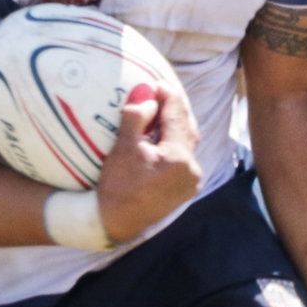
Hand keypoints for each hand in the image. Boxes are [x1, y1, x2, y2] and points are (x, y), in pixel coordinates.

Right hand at [95, 79, 201, 243]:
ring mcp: (191, 182)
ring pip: (188, 144)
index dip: (170, 96)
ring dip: (178, 126)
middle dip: (178, 109)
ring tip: (165, 112)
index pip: (177, 117)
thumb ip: (136, 119)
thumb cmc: (116, 186)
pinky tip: (165, 137)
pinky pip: (186, 159)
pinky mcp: (186, 190)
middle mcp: (191, 169)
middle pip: (188, 129)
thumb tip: (149, 100)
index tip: (159, 83)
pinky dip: (177, 144)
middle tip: (165, 92)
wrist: (115, 222)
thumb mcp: (122, 148)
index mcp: (177, 157)